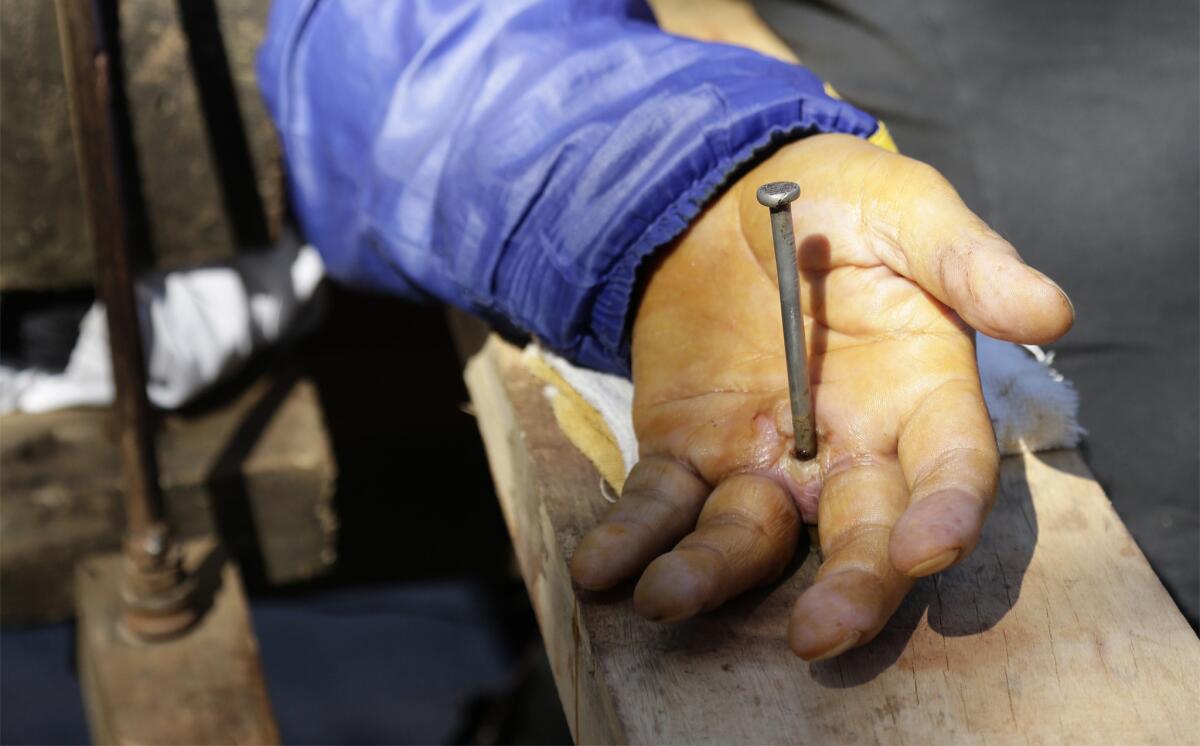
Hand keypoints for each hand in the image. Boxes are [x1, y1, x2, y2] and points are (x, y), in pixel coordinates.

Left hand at [570, 134, 1072, 659]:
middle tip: (821, 637)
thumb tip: (1051, 311)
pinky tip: (598, 568)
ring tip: (665, 599)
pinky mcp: (684, 452)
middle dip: (847, 589)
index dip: (947, 511)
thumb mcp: (905, 209)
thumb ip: (966, 260)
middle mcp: (846, 449)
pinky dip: (631, 538)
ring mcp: (760, 460)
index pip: (949, 469)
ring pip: (746, 537)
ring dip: (711, 575)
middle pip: (858, 535)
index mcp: (920, 397)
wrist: (729, 195)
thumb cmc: (839, 201)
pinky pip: (660, 505)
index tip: (928, 546)